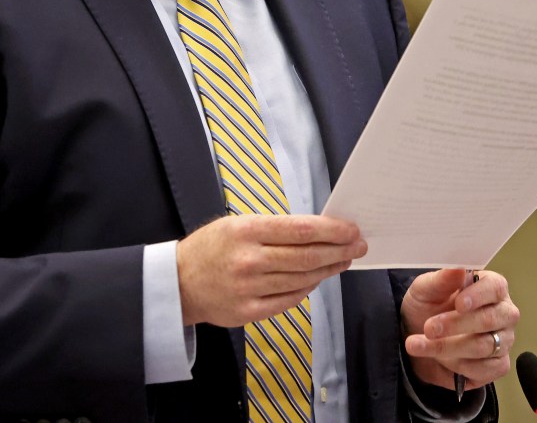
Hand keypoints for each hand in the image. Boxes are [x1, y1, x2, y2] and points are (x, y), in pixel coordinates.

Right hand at [176, 214, 366, 326]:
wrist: (179, 282)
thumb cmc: (212, 248)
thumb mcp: (237, 223)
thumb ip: (275, 228)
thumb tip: (317, 230)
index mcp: (247, 231)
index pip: (301, 230)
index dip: (332, 230)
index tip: (351, 230)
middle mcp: (249, 260)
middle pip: (307, 256)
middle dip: (339, 250)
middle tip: (358, 246)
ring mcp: (250, 289)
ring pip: (303, 279)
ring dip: (328, 270)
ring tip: (342, 261)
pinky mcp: (249, 312)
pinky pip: (290, 300)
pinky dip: (307, 289)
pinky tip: (317, 279)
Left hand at [400, 269, 518, 390]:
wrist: (416, 340)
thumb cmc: (427, 308)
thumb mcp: (425, 291)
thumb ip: (441, 280)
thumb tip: (458, 269)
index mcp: (490, 287)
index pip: (495, 287)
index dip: (478, 295)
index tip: (458, 304)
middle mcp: (503, 313)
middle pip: (490, 319)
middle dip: (455, 325)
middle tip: (429, 329)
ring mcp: (504, 340)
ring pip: (483, 346)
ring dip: (447, 347)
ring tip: (417, 345)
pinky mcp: (498, 365)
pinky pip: (485, 369)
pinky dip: (459, 366)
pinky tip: (441, 360)